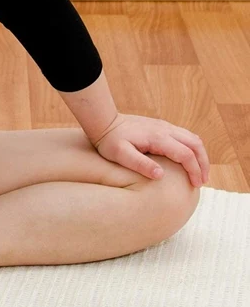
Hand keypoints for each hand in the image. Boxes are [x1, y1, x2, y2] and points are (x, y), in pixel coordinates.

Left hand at [90, 113, 208, 186]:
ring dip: (199, 154)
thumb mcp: (120, 155)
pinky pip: (183, 135)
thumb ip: (140, 164)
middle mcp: (164, 129)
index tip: (196, 185)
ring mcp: (163, 125)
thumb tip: (161, 175)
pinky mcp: (160, 125)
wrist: (103, 121)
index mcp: (157, 137)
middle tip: (202, 181)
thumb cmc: (109, 140)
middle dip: (203, 163)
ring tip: (198, 172)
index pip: (186, 154)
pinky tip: (187, 160)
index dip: (194, 170)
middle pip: (195, 144)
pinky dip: (191, 148)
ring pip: (191, 137)